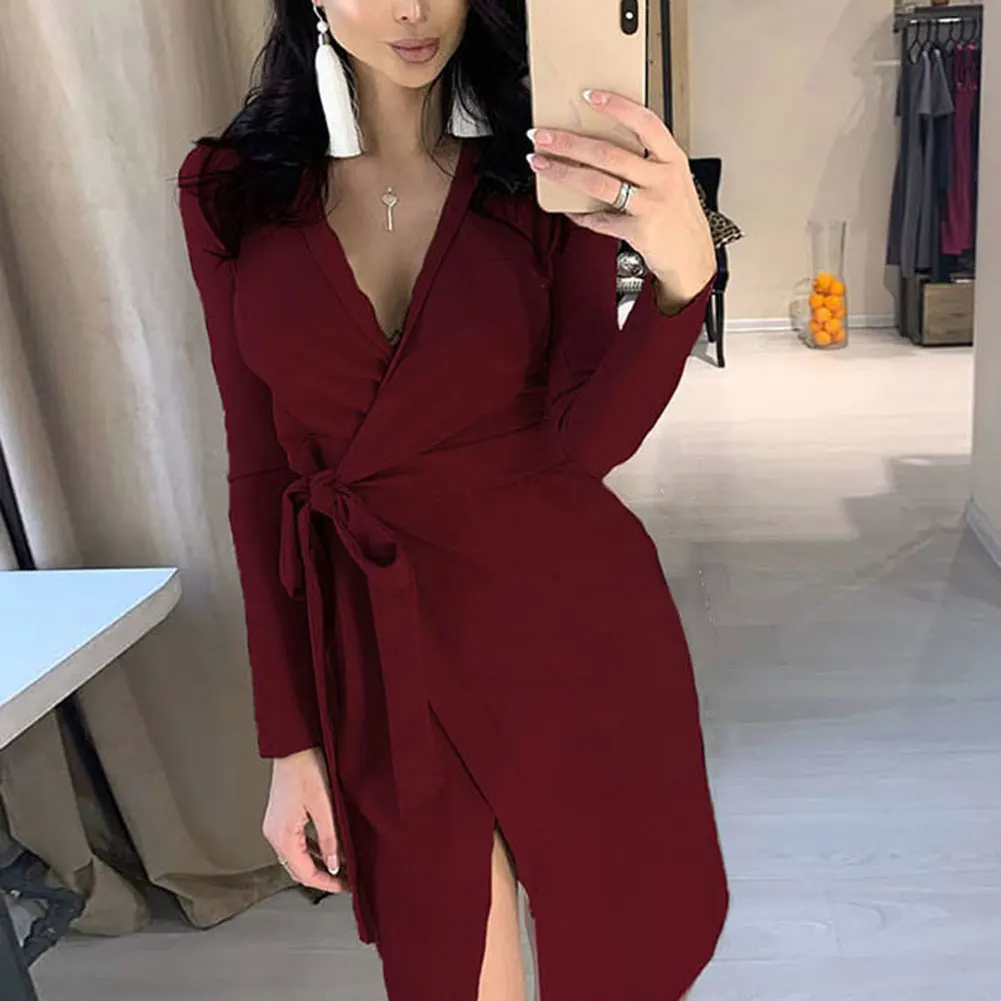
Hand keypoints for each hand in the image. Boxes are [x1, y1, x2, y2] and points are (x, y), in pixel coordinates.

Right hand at [262, 747, 348, 893]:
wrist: (293, 747)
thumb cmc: (306, 770)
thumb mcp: (324, 807)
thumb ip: (330, 839)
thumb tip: (334, 866)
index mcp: (282, 835)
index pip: (303, 873)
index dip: (325, 884)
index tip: (345, 887)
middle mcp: (274, 834)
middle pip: (298, 868)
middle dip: (322, 877)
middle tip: (346, 880)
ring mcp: (276, 826)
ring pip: (297, 857)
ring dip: (318, 865)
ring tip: (342, 868)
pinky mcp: (281, 818)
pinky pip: (297, 843)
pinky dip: (313, 850)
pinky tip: (329, 850)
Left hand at [527, 90, 716, 311]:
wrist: (693, 257)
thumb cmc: (678, 217)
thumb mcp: (672, 181)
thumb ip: (645, 163)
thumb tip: (599, 150)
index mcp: (672, 159)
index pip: (645, 122)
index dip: (617, 106)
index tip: (589, 96)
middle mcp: (663, 178)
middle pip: (608, 153)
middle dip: (569, 142)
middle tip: (542, 136)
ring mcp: (652, 205)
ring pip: (598, 183)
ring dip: (563, 172)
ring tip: (541, 164)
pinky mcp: (640, 231)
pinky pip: (601, 220)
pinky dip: (581, 216)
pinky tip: (569, 210)